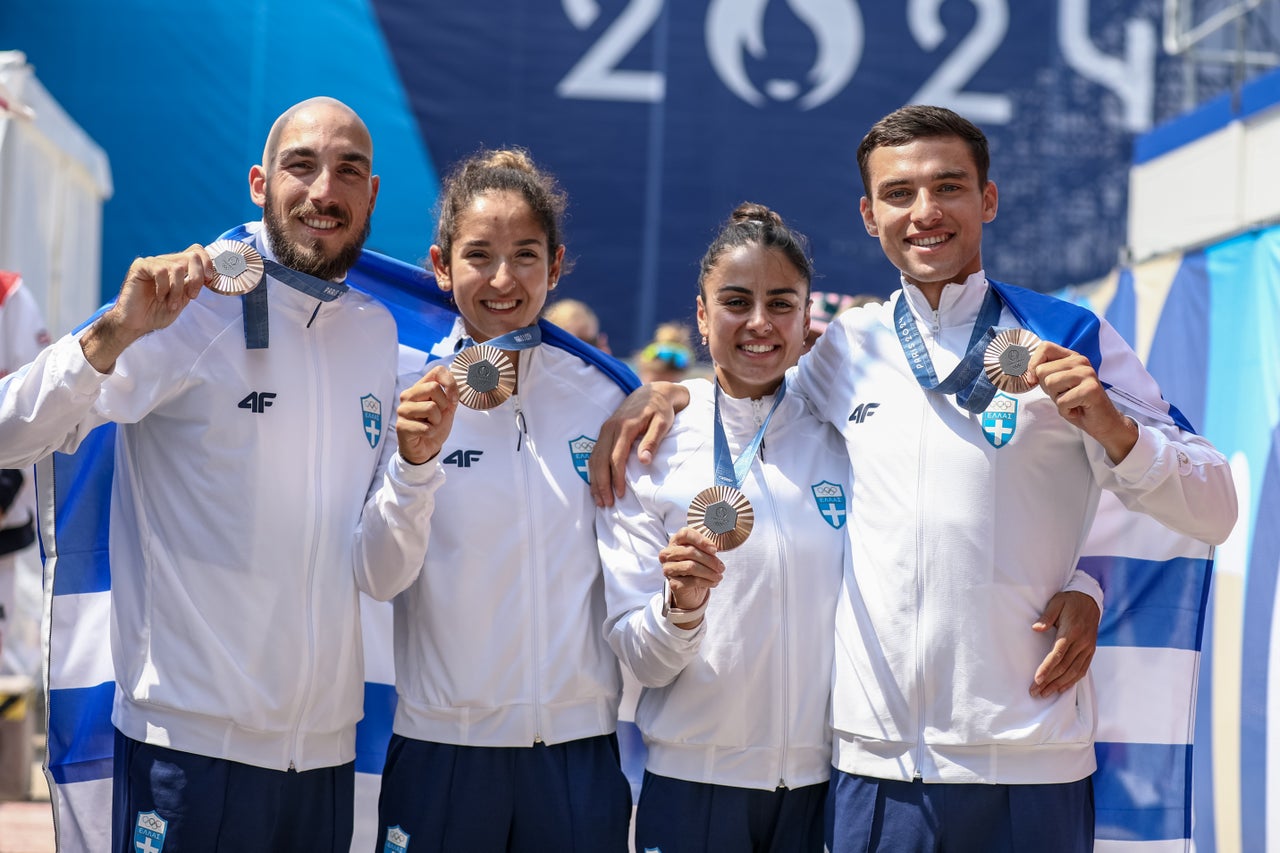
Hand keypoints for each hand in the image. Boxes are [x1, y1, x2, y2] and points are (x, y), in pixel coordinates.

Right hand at [82, 245, 212, 371]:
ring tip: (170, 303)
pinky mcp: (140, 266)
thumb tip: (209, 273)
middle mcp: (166, 262)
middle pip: (192, 256)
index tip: (209, 281)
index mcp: (177, 268)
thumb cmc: (157, 313)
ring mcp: (153, 262)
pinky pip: (161, 271)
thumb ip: (194, 284)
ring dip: (178, 290)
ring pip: (178, 267)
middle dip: (197, 278)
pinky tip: (158, 296)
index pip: (196, 251)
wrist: (137, 324)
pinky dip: (164, 287)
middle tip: (191, 296)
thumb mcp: (184, 298)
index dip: (208, 263)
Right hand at [395, 364, 459, 464]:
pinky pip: (426, 427)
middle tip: (438, 415)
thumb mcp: (447, 408)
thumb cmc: (434, 426)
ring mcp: (403, 410)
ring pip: (431, 408)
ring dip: (437, 421)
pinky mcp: (401, 426)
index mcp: (420, 387)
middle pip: (433, 387)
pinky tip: (424, 434)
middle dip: (443, 405)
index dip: (450, 382)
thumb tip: (455, 384)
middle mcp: (408, 395)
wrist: (425, 448)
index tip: (453, 398)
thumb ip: (451, 395)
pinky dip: (431, 433)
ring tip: (430, 425)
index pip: (437, 371)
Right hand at [588, 381, 687, 506]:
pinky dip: (594, 471)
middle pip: (600, 460)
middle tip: (606, 504)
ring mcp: (605, 429)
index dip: (617, 478)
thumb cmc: (661, 409)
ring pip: (594, 458)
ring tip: (600, 500)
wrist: (652, 392)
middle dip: (601, 484)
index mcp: (624, 426)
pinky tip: (597, 485)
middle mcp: (610, 428)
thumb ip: (652, 441)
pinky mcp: (604, 432)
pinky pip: (595, 454)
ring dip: (595, 480)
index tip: (621, 495)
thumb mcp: (662, 423)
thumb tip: (644, 461)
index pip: (616, 458)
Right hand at [660, 526, 724, 611]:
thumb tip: (714, 548)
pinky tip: (714, 582)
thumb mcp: (702, 553)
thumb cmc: (696, 567)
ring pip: (691, 566)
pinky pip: (692, 580)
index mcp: (675, 541)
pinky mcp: (673, 584)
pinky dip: (707, 581)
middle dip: (709, 560)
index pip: (685, 534)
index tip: (714, 550)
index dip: (701, 540)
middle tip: (721, 567)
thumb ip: (706, 547)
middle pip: (689, 551)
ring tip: (719, 576)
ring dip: (709, 572)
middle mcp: (668, 554)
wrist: (691, 590)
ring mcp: (668, 569)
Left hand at [1029, 341, 1137, 462]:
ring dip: (1057, 399)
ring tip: (1071, 401)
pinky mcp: (1091, 389)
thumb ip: (1044, 374)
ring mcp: (1087, 374)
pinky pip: (1062, 401)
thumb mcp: (1057, 386)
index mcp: (1072, 357)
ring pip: (1050, 384)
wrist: (1103, 422)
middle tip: (1065, 395)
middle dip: (1048, 389)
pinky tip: (1077, 409)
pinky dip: (1065, 410)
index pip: (1044, 347)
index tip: (1034, 380)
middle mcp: (1081, 361)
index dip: (1033, 364)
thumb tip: (1028, 374)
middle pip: (1042, 371)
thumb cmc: (1077, 403)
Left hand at [1029, 590, 1099, 697]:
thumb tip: (1036, 628)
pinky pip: (1082, 669)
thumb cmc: (1069, 601)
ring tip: (1045, 693)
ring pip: (1074, 671)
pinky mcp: (1091, 651)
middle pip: (1064, 667)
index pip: (1057, 654)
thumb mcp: (1056, 603)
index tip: (1036, 679)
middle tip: (1035, 692)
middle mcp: (1082, 642)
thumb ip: (1047, 616)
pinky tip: (1062, 688)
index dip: (1047, 668)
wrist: (1090, 600)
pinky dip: (1072, 680)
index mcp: (1071, 631)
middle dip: (1049, 681)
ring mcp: (1088, 648)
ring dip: (1059, 684)